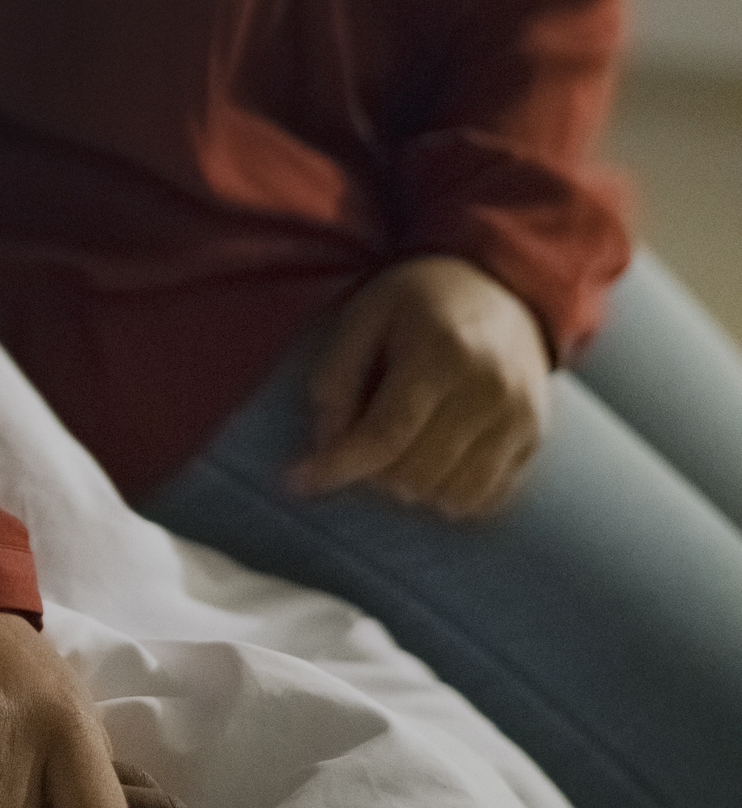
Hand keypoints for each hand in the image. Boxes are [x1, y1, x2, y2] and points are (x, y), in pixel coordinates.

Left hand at [287, 256, 551, 519]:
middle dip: (371, 473)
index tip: (295, 482)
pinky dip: (445, 495)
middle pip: (413, 475)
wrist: (506, 285)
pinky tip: (432, 460)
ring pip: (446, 497)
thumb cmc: (421, 302)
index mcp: (443, 353)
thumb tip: (326, 445)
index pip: (385, 436)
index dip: (336, 468)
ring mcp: (520, 417)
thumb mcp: (364, 315)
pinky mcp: (534, 437)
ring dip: (408, 487)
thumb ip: (335, 377)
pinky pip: (481, 500)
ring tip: (399, 447)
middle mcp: (490, 389)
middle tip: (360, 444)